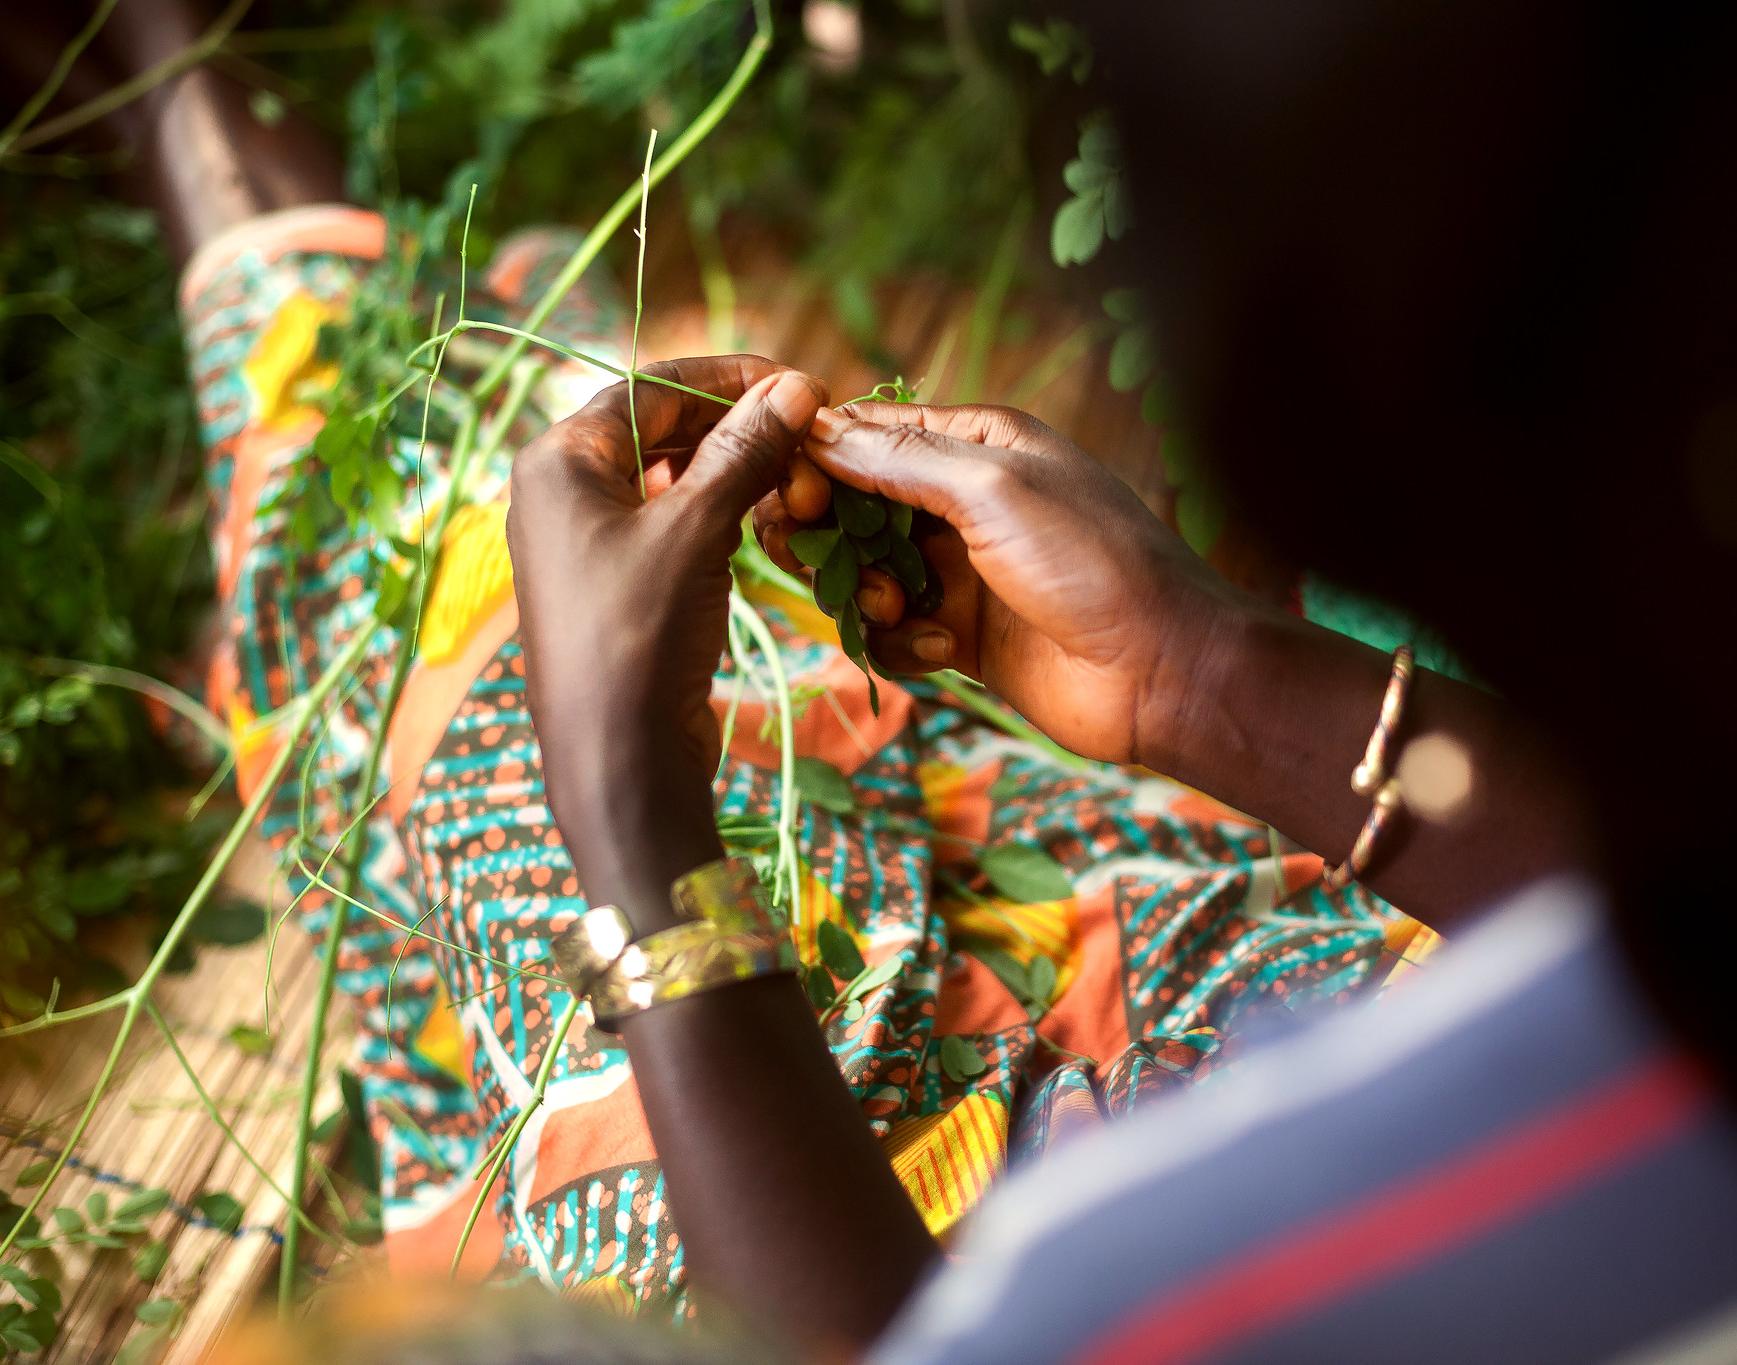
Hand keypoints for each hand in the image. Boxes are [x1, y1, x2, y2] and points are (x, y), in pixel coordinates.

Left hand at [508, 356, 826, 929]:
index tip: (798, 382)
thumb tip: (795, 386)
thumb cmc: (641, 634)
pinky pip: (667, 523)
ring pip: (666, 477)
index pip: (650, 387)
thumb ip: (744, 451)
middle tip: (804, 429)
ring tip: (793, 472)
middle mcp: (559, 491)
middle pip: (655, 427)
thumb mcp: (697, 530)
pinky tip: (761, 517)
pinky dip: (715, 511)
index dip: (729, 378)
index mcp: (558, 460)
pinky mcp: (611, 583)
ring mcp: (582, 541)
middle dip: (732, 424)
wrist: (619, 759)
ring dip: (729, 468)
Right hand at [755, 402, 1263, 767]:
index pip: (865, 432)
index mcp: (976, 442)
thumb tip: (813, 430)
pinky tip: (944, 649)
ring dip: (862, 595)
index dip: (816, 460)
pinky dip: (901, 643)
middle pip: (849, 506)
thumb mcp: (993, 488)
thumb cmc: (1093, 561)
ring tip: (897, 610)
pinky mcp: (960, 635)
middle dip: (826, 535)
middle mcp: (962, 500)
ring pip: (861, 574)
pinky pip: (892, 634)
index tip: (794, 495)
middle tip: (817, 561)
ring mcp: (959, 571)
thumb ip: (899, 459)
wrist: (1161, 673)